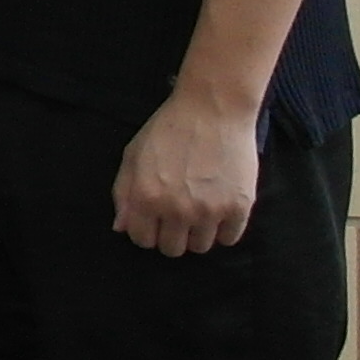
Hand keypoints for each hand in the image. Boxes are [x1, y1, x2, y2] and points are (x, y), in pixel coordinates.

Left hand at [113, 90, 266, 256]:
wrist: (213, 110)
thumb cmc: (168, 130)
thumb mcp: (133, 155)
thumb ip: (123, 193)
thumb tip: (121, 228)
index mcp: (146, 197)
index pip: (142, 240)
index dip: (146, 231)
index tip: (154, 220)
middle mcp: (176, 210)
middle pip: (172, 249)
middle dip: (171, 235)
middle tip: (177, 216)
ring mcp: (209, 211)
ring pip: (200, 247)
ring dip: (197, 234)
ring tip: (199, 211)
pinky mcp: (239, 207)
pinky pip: (230, 238)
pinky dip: (223, 230)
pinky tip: (219, 210)